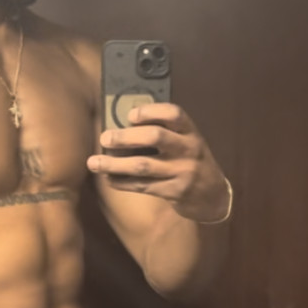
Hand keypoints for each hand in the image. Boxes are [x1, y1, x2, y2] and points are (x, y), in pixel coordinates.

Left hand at [87, 104, 229, 222]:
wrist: (213, 195)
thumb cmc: (192, 161)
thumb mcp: (187, 142)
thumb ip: (166, 132)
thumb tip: (123, 124)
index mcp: (191, 131)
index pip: (174, 114)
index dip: (150, 112)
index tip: (130, 115)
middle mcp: (188, 149)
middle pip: (155, 137)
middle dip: (126, 137)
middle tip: (105, 138)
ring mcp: (182, 172)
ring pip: (143, 166)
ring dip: (115, 164)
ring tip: (93, 163)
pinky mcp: (174, 191)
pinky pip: (143, 186)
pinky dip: (122, 182)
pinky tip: (109, 179)